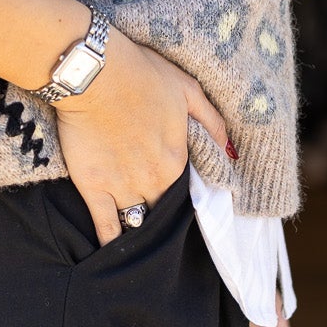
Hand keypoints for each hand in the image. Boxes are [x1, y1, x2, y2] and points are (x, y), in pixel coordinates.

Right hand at [55, 27, 231, 245]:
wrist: (94, 71)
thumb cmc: (141, 73)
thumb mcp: (188, 89)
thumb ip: (212, 123)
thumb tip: (232, 153)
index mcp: (178, 159)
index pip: (187, 191)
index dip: (183, 196)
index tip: (180, 200)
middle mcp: (154, 180)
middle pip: (163, 210)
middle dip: (162, 215)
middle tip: (160, 218)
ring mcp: (123, 186)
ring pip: (138, 220)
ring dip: (141, 227)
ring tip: (142, 239)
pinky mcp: (93, 187)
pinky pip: (105, 226)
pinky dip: (111, 242)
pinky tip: (114, 254)